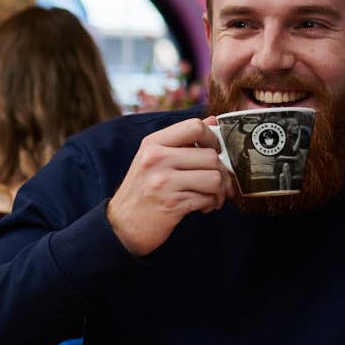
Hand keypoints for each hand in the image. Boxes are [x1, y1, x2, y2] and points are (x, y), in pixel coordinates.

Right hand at [106, 117, 231, 256]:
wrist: (122, 225)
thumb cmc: (143, 190)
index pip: (195, 127)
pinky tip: (204, 207)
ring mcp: (164, 182)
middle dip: (222, 172)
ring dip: (220, 191)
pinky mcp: (172, 204)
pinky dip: (211, 204)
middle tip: (220, 182)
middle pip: (210, 156)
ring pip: (214, 179)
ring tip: (213, 196)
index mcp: (153, 143)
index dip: (213, 138)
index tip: (215, 151)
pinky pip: (207, 199)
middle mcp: (157, 159)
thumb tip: (213, 120)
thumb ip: (182, 139)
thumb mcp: (154, 158)